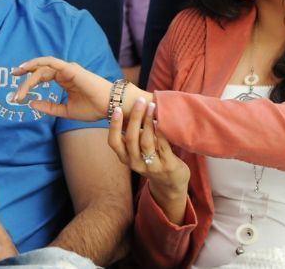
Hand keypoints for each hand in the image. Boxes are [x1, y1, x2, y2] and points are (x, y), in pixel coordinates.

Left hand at [12, 56, 151, 121]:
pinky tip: (28, 71)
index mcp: (65, 79)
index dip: (29, 82)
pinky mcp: (71, 69)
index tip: (17, 93)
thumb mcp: (65, 111)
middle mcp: (65, 72)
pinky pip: (51, 64)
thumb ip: (49, 107)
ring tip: (17, 78)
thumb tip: (31, 104)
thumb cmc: (93, 108)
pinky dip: (38, 66)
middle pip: (40, 70)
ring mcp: (68, 69)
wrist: (109, 106)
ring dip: (29, 73)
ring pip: (43, 67)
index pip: (43, 76)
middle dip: (25, 73)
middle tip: (12, 78)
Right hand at [110, 98, 189, 224]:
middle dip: (135, 117)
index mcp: (126, 158)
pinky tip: (162, 120)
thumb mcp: (137, 152)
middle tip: (140, 101)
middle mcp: (136, 163)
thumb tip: (131, 110)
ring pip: (146, 141)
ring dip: (148, 121)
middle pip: (131, 139)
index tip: (116, 109)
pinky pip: (163, 145)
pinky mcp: (167, 165)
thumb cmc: (152, 161)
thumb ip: (133, 137)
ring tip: (152, 106)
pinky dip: (161, 131)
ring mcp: (151, 166)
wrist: (170, 184)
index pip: (114, 142)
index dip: (114, 126)